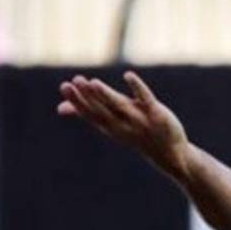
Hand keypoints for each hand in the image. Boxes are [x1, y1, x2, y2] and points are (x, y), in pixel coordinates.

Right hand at [57, 71, 190, 180]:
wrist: (171, 153)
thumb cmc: (137, 135)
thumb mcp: (112, 125)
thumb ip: (89, 113)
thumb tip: (60, 108)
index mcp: (111, 127)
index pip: (91, 114)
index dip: (77, 102)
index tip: (64, 87)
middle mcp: (124, 125)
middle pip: (103, 110)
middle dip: (88, 96)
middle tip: (74, 81)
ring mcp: (140, 120)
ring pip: (120, 106)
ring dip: (106, 95)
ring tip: (93, 82)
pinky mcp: (157, 114)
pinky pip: (146, 99)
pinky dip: (138, 88)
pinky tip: (128, 76)